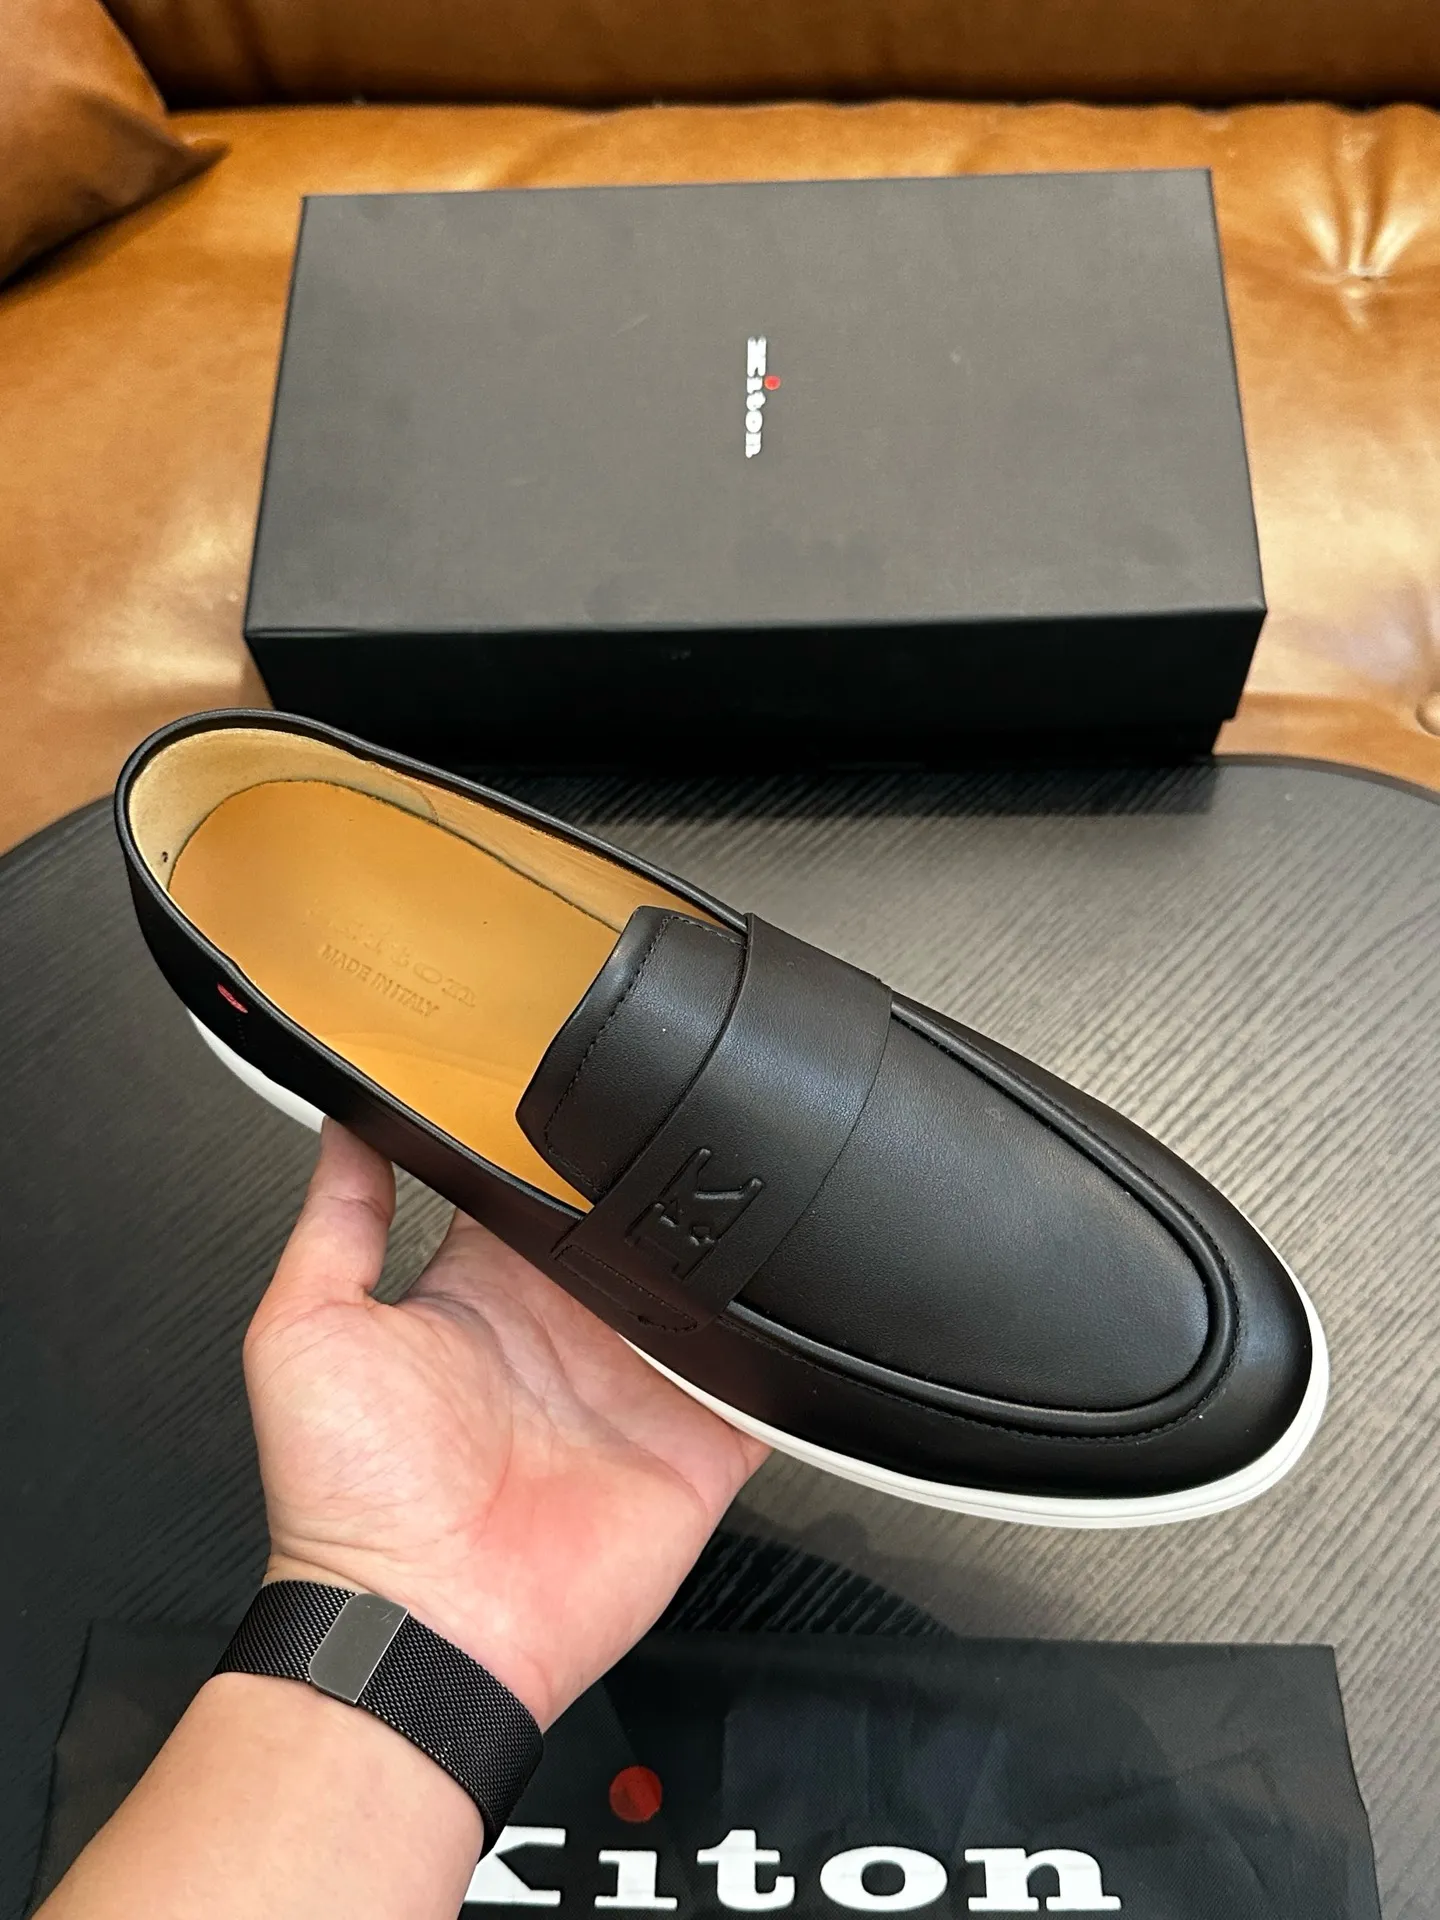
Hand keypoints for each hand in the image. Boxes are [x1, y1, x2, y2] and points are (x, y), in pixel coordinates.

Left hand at [245, 1121, 766, 1727]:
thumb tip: (345, 1123)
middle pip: (631, 1230)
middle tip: (680, 1128)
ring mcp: (636, 1387)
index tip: (580, 1080)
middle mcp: (565, 1332)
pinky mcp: (697, 1445)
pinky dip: (783, 1349)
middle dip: (655, 1186)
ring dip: (722, 1257)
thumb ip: (336, 1220)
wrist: (423, 1630)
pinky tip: (788, 1301)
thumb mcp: (305, 1330)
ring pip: (703, 1291)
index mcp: (485, 1293)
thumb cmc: (350, 1501)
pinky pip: (763, 1384)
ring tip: (742, 1204)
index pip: (533, 1192)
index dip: (556, 1143)